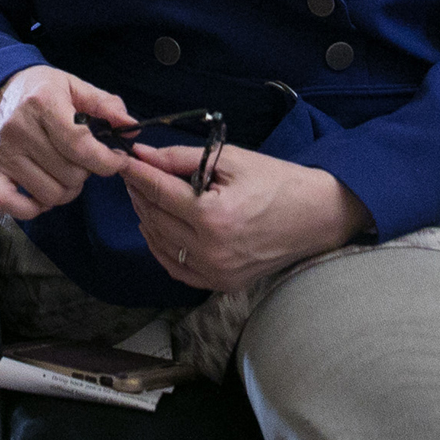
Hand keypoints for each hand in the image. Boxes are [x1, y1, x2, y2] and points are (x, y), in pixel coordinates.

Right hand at [0, 66, 134, 218]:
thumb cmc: (42, 89)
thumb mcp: (75, 85)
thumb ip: (106, 104)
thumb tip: (131, 127)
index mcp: (43, 102)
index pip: (79, 145)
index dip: (106, 161)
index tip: (118, 161)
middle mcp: (19, 128)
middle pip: (69, 173)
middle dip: (87, 172)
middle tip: (84, 160)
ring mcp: (3, 152)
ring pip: (49, 194)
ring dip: (67, 191)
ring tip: (67, 173)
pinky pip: (10, 205)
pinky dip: (32, 209)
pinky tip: (43, 194)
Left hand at [120, 145, 370, 294]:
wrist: (317, 217)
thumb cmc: (278, 182)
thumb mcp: (231, 160)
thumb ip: (181, 158)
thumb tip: (143, 155)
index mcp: (213, 217)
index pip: (159, 192)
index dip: (136, 173)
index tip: (122, 160)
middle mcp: (210, 250)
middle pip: (155, 219)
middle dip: (139, 193)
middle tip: (132, 173)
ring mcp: (214, 272)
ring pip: (160, 245)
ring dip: (146, 218)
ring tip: (143, 195)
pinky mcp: (220, 284)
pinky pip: (176, 268)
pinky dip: (161, 247)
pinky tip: (156, 227)